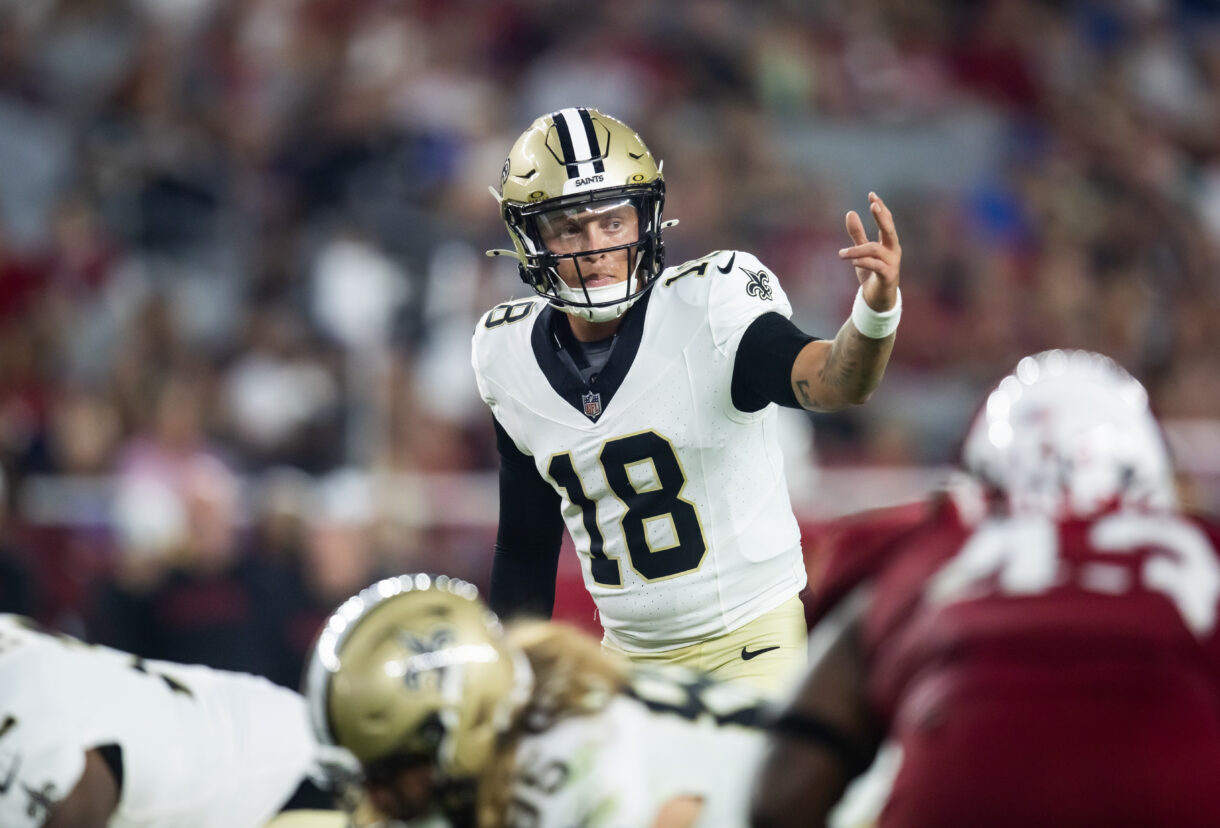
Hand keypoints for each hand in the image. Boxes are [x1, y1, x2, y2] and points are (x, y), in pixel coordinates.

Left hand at [839, 192, 900, 311]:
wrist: (878, 299)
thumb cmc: (872, 273)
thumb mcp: (862, 252)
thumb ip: (857, 234)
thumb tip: (850, 212)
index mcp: (888, 243)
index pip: (887, 221)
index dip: (881, 208)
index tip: (872, 195)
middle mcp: (893, 250)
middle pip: (890, 230)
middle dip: (882, 217)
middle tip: (874, 205)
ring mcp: (892, 263)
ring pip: (876, 250)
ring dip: (857, 249)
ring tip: (841, 254)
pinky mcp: (888, 276)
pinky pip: (876, 266)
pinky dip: (863, 262)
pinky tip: (852, 261)